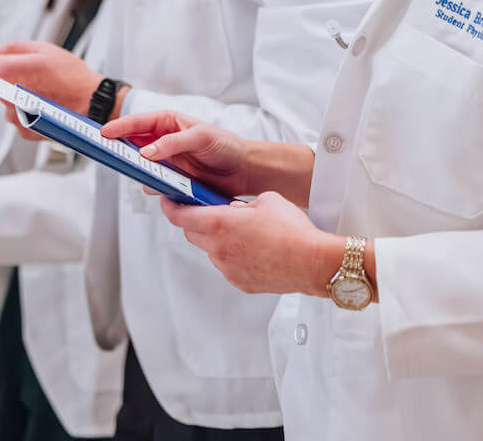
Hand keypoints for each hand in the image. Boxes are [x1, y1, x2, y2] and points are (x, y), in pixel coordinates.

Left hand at [0, 40, 102, 115]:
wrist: (90, 103)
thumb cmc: (72, 77)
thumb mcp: (44, 49)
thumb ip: (13, 48)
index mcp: (10, 72)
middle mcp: (8, 95)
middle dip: (8, 78)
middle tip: (31, 75)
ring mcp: (15, 114)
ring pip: (6, 100)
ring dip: (18, 95)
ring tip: (42, 91)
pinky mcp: (23, 128)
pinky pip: (17, 115)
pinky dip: (27, 111)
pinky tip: (44, 104)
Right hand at [102, 110, 253, 196]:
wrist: (242, 170)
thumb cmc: (225, 146)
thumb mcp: (201, 137)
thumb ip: (173, 143)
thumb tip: (147, 152)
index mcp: (168, 122)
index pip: (138, 122)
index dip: (119, 127)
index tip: (104, 133)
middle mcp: (163, 141)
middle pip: (132, 143)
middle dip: (120, 149)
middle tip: (108, 154)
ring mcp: (166, 161)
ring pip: (141, 166)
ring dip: (139, 171)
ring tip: (143, 173)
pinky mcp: (171, 180)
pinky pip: (153, 184)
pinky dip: (154, 186)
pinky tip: (163, 188)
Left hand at [160, 192, 345, 296]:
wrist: (313, 262)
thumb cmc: (293, 231)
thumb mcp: (266, 200)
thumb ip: (242, 203)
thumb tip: (234, 209)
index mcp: (220, 224)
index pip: (180, 215)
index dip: (171, 206)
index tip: (169, 200)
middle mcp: (218, 249)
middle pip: (192, 233)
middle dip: (196, 221)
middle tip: (209, 211)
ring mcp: (227, 268)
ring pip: (210, 250)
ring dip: (217, 240)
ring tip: (243, 232)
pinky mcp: (239, 281)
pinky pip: (227, 265)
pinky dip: (232, 255)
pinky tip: (253, 249)